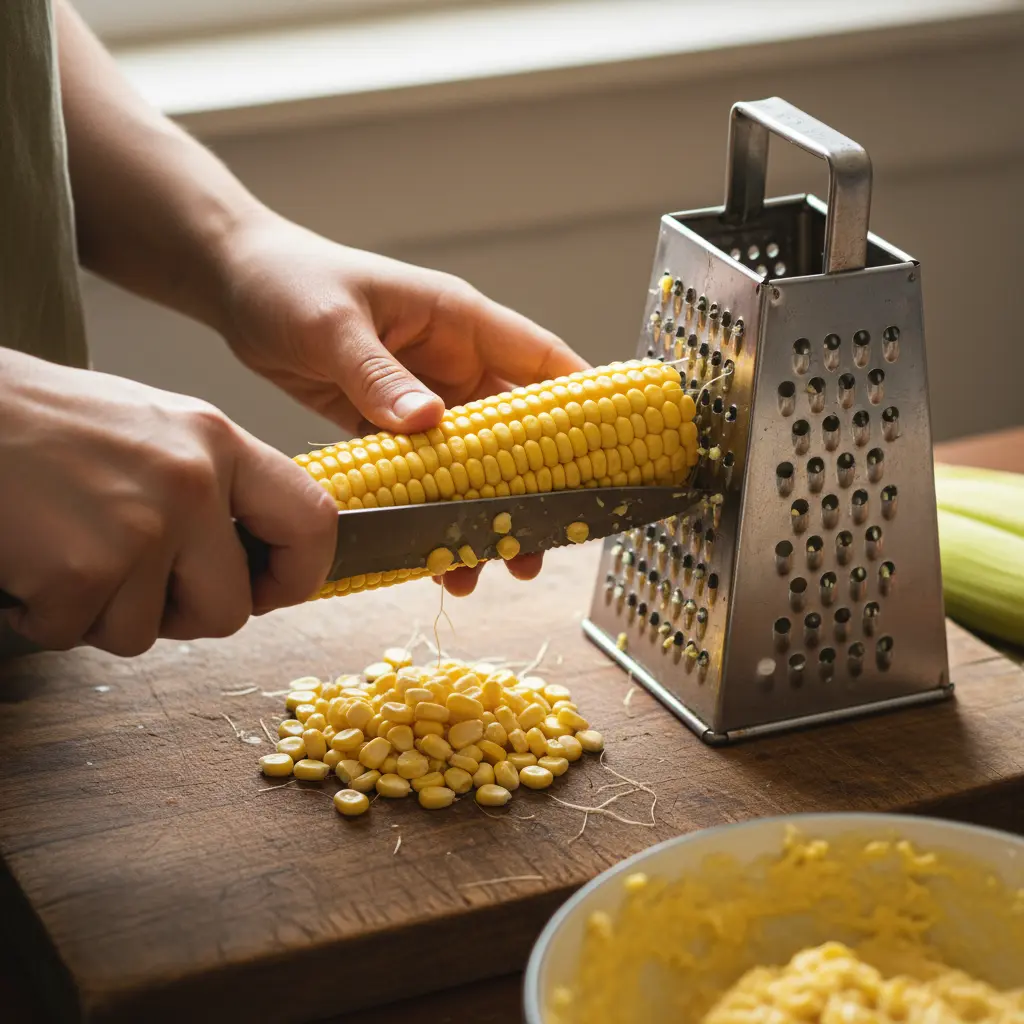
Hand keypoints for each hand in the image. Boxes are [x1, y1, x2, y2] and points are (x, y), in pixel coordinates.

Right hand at [0, 349, 335, 655]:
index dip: (300, 574)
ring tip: (66, 551)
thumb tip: (252, 558)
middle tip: (131, 581)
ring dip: (102, 613)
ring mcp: (142, 527)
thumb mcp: (154, 430)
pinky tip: (30, 562)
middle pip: (232, 609)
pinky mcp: (84, 570)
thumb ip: (212, 488)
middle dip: (181, 615)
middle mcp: (193, 483)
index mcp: (218, 442)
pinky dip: (48, 616)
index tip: (271, 592)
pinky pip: (80, 634)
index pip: (313, 522)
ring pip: (148, 633)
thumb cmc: (45, 424)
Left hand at [216, 211, 588, 594]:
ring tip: (488, 567)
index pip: (540, 361)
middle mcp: (452, 362)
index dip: (584, 403)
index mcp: (457, 321)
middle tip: (543, 542)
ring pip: (475, 463)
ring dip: (484, 511)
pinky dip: (435, 513)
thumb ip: (379, 375)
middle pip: (516, 430)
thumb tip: (430, 424)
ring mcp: (424, 396)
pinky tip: (437, 554)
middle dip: (535, 486)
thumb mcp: (332, 325)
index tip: (617, 451)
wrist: (238, 288)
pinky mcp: (391, 425)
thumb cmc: (289, 282)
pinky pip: (426, 476)